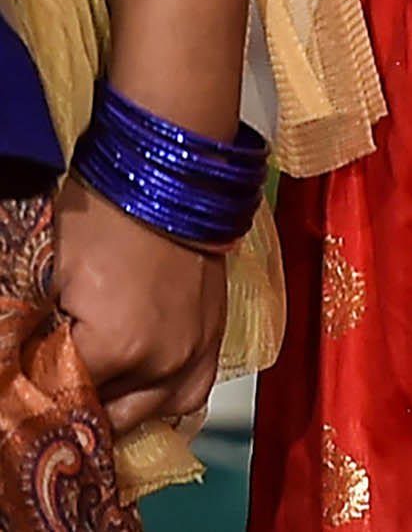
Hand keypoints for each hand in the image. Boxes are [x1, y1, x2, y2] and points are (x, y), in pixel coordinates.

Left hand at [49, 178, 223, 435]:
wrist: (171, 170)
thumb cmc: (107, 212)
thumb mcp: (51, 279)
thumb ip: (39, 339)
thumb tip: (24, 370)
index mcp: (122, 348)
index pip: (61, 400)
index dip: (34, 393)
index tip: (20, 383)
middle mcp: (167, 361)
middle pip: (106, 417)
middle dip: (75, 404)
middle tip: (51, 384)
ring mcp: (198, 349)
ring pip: (149, 412)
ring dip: (119, 406)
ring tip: (93, 387)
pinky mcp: (216, 331)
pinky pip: (190, 390)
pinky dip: (161, 393)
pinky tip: (138, 381)